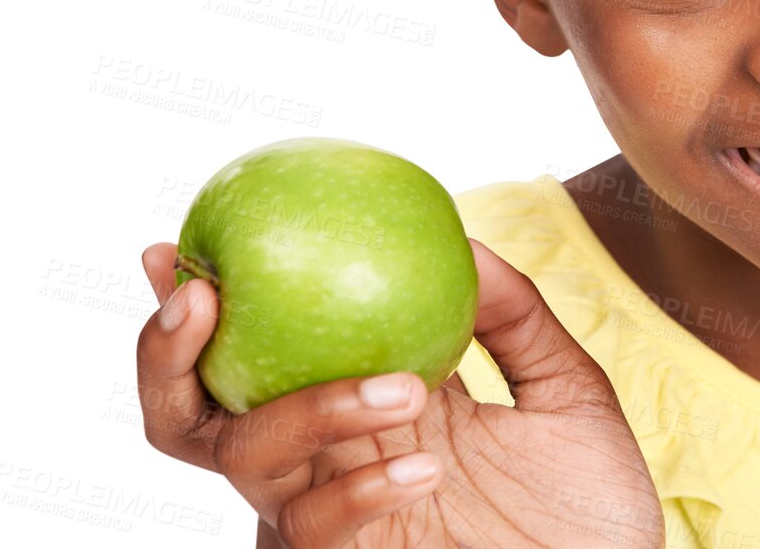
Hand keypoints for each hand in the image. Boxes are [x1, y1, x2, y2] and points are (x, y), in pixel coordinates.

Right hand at [136, 238, 663, 547]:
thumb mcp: (568, 393)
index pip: (264, 348)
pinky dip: (358, 487)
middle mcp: (332, 459)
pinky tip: (425, 466)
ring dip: (309, 406)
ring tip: (403, 388)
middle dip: (170, 358)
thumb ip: (516, 319)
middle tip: (203, 295)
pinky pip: (312, 528)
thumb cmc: (590, 510)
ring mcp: (334, 520)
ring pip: (249, 461)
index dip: (199, 306)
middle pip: (199, 417)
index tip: (174, 246)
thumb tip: (466, 239)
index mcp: (369, 403)